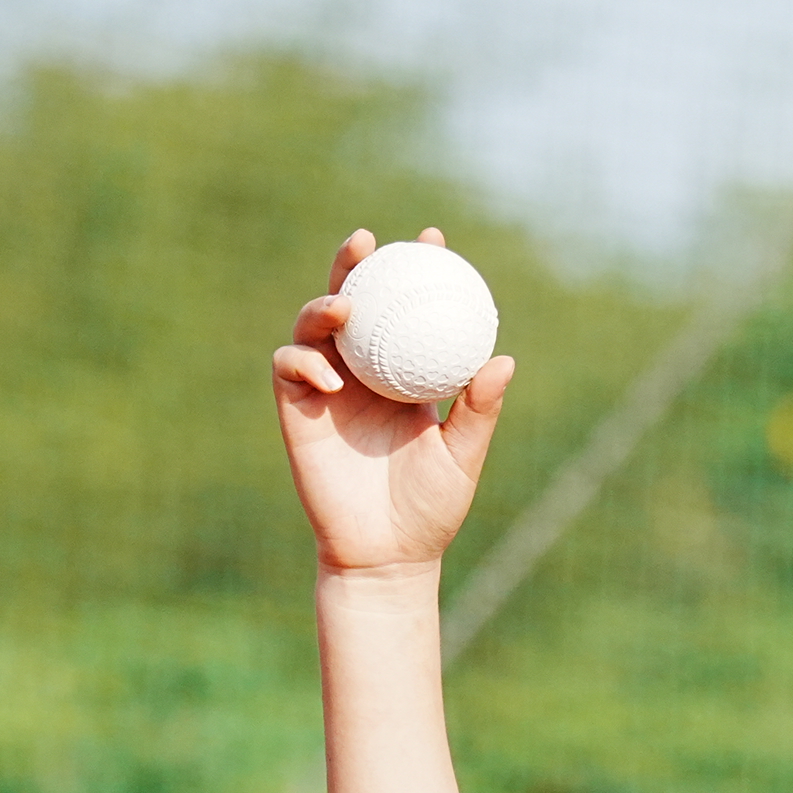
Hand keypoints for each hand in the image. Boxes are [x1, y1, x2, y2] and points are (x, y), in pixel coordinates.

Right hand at [273, 227, 515, 577]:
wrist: (386, 553)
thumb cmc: (430, 507)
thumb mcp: (462, 456)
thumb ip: (478, 409)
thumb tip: (503, 359)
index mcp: (404, 373)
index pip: (408, 310)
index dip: (417, 270)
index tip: (434, 240)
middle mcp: (363, 371)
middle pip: (353, 300)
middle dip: (354, 263)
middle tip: (369, 242)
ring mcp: (326, 387)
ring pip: (313, 326)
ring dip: (324, 306)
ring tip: (346, 310)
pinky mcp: (296, 410)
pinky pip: (289, 368)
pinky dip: (304, 362)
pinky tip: (332, 378)